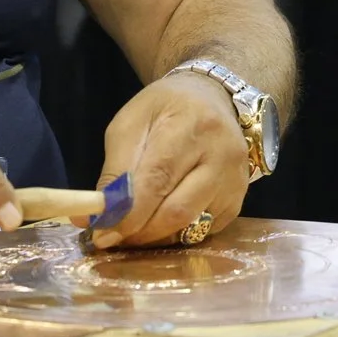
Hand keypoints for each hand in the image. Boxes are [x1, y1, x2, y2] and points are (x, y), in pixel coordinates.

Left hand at [92, 71, 249, 248]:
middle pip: (177, 210)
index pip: (158, 178)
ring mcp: (235, 180)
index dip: (129, 212)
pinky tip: (160, 222)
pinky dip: (176, 234)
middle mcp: (221, 154)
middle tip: (113, 237)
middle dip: (140, 231)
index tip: (103, 233)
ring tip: (132, 230)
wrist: (212, 99)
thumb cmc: (166, 109)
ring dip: (156, 236)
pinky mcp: (239, 200)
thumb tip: (97, 216)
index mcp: (191, 125)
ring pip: (192, 226)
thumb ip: (114, 170)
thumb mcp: (131, 124)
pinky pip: (204, 231)